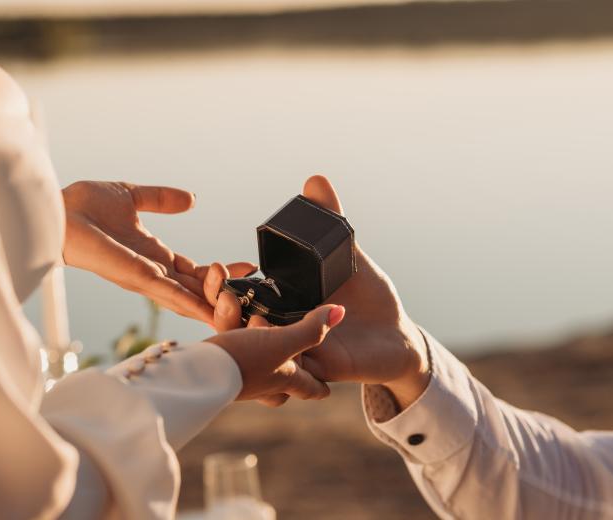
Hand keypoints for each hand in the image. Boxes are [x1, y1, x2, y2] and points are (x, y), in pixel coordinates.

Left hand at [62, 181, 254, 324]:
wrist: (59, 210)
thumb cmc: (84, 206)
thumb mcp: (132, 196)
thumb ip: (162, 199)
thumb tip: (191, 199)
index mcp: (154, 255)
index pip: (195, 270)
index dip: (221, 272)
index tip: (248, 266)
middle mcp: (153, 271)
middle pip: (198, 290)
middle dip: (226, 294)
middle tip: (257, 291)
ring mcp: (146, 278)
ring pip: (189, 298)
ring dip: (215, 304)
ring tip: (244, 309)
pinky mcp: (136, 277)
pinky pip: (170, 294)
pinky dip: (192, 304)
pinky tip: (213, 312)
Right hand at [206, 304, 345, 401]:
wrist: (198, 373)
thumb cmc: (245, 362)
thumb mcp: (281, 342)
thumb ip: (310, 329)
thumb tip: (340, 313)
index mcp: (285, 380)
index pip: (310, 388)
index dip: (320, 388)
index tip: (327, 390)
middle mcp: (264, 383)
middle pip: (284, 386)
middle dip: (289, 374)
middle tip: (294, 356)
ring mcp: (241, 377)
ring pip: (258, 366)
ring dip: (259, 340)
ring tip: (257, 320)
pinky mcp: (219, 367)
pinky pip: (234, 351)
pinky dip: (235, 332)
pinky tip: (230, 318)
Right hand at [207, 176, 430, 409]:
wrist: (398, 335)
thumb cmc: (369, 297)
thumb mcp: (346, 255)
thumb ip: (330, 221)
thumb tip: (315, 179)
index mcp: (280, 305)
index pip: (239, 297)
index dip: (219, 286)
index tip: (214, 268)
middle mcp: (282, 331)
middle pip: (239, 324)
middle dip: (223, 308)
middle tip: (220, 289)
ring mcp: (299, 352)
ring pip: (261, 348)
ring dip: (249, 331)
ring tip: (246, 312)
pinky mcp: (321, 368)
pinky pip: (297, 367)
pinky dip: (287, 352)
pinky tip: (282, 337)